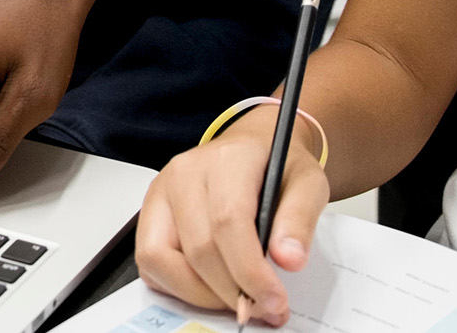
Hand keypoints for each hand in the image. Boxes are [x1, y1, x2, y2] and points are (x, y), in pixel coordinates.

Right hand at [135, 107, 329, 326]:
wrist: (253, 148)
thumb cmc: (277, 164)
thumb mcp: (308, 182)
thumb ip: (300, 219)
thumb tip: (288, 260)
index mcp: (225, 159)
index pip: (228, 222)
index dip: (250, 271)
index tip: (275, 301)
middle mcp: (183, 174)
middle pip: (197, 248)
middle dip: (231, 292)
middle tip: (263, 308)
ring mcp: (159, 195)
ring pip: (160, 260)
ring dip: (200, 295)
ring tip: (237, 298)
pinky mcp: (148, 217)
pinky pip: (150, 265)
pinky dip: (178, 287)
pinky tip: (212, 287)